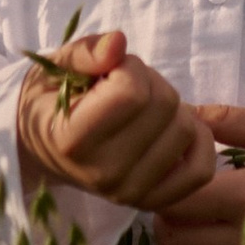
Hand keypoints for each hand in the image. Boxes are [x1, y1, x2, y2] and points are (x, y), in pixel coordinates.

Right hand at [17, 28, 217, 215]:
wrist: (43, 150)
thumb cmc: (52, 102)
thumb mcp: (56, 68)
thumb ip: (86, 52)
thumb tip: (118, 43)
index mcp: (73, 140)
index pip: (131, 91)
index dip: (129, 67)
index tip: (111, 71)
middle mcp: (104, 173)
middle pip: (164, 105)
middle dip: (151, 82)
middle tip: (127, 87)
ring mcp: (131, 192)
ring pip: (186, 129)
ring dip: (172, 108)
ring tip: (142, 108)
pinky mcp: (153, 201)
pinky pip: (201, 169)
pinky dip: (198, 142)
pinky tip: (173, 128)